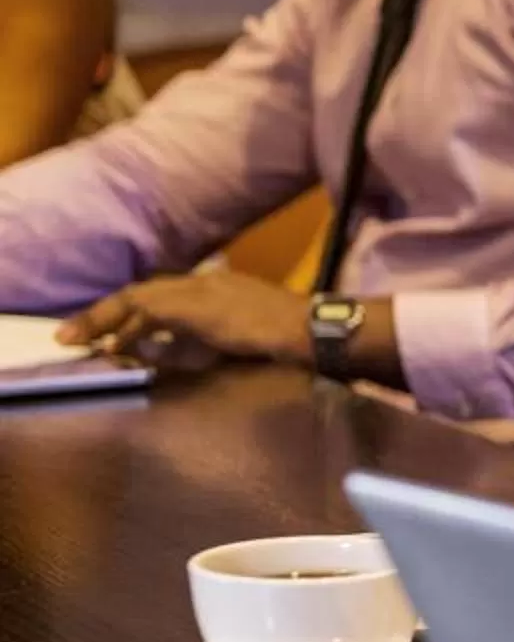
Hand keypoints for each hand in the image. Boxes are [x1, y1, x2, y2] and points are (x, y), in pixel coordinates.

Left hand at [59, 272, 309, 370]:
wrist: (314, 330)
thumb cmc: (296, 339)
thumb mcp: (250, 338)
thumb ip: (220, 343)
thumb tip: (194, 359)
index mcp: (220, 288)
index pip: (164, 296)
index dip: (133, 314)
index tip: (110, 332)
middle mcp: (205, 283)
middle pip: (143, 292)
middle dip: (105, 313)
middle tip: (71, 333)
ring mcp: (200, 292)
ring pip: (138, 299)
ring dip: (103, 319)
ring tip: (75, 338)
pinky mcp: (195, 306)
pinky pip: (147, 314)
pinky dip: (126, 329)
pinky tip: (110, 345)